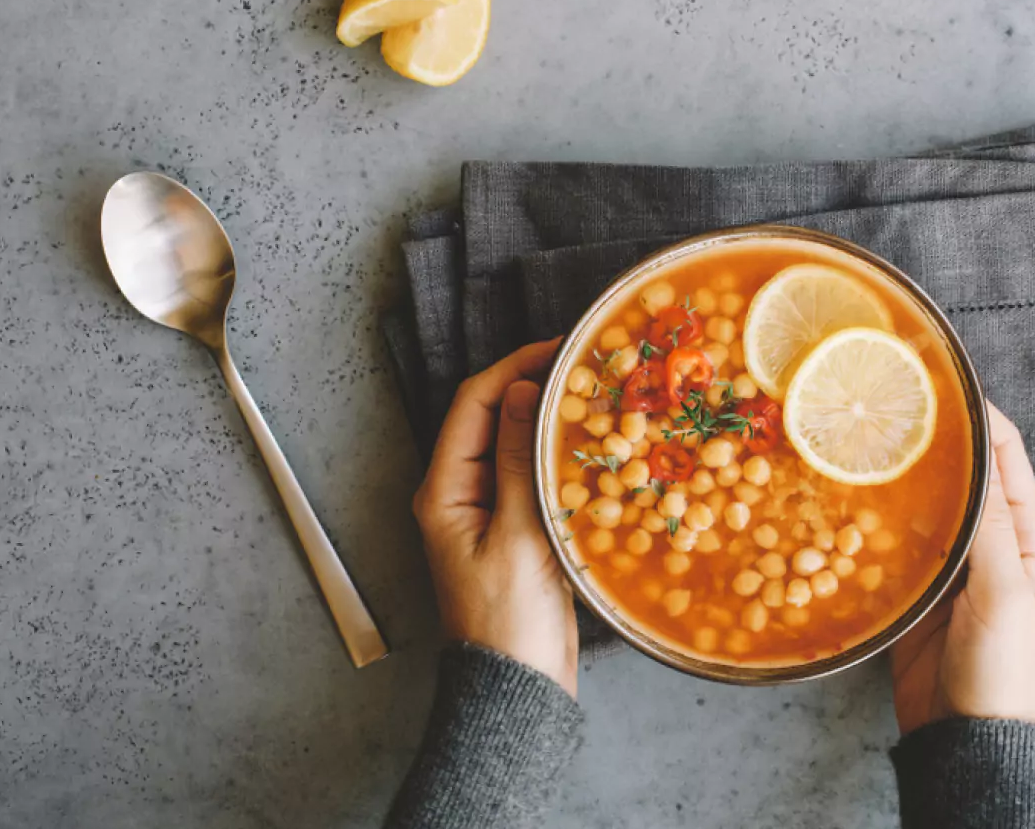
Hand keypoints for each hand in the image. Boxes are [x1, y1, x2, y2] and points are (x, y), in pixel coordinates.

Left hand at [412, 340, 578, 696]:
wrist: (518, 685)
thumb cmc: (510, 621)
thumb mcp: (517, 535)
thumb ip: (517, 461)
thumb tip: (521, 392)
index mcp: (443, 491)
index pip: (473, 404)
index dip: (513, 367)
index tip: (559, 348)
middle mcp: (457, 493)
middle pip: (490, 417)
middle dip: (532, 385)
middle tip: (583, 366)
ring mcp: (486, 510)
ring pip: (513, 443)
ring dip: (546, 417)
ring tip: (592, 394)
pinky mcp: (514, 528)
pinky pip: (530, 473)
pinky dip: (555, 451)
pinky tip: (590, 443)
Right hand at [891, 402, 1034, 731]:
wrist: (965, 734)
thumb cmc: (1001, 667)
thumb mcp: (1004, 592)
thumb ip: (991, 526)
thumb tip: (981, 455)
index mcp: (1026, 535)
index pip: (1006, 455)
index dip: (980, 416)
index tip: (943, 382)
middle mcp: (990, 540)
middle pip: (962, 473)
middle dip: (933, 438)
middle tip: (889, 404)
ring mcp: (950, 563)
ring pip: (925, 502)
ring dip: (902, 475)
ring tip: (862, 437)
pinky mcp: (916, 588)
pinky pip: (895, 541)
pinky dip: (876, 518)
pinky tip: (848, 496)